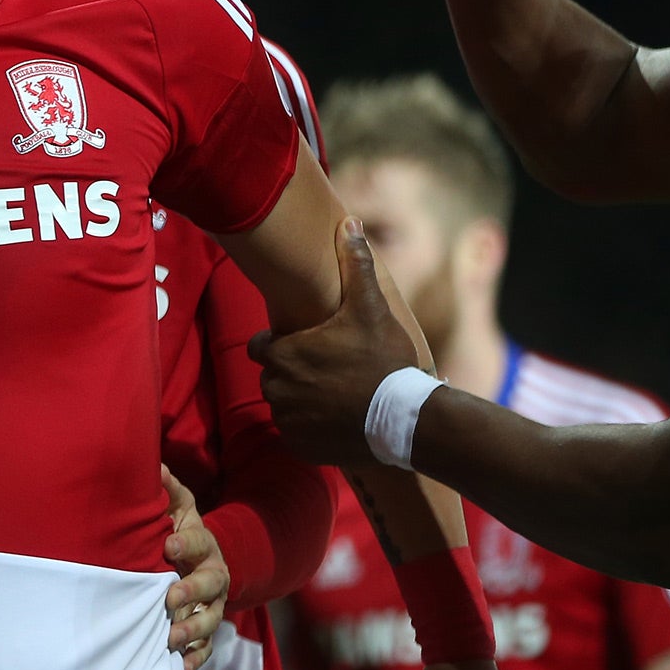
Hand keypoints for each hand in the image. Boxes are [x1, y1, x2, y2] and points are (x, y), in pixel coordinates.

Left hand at [161, 465, 226, 669]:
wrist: (204, 562)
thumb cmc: (180, 531)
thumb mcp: (177, 507)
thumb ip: (166, 489)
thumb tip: (153, 464)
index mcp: (204, 545)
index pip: (197, 541)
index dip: (184, 542)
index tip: (167, 544)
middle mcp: (214, 577)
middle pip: (210, 585)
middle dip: (192, 591)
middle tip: (170, 597)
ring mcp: (213, 606)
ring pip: (210, 620)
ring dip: (192, 629)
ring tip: (170, 638)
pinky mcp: (207, 631)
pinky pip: (206, 648)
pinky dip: (194, 659)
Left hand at [252, 219, 422, 465]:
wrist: (406, 421)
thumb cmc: (385, 361)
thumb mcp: (370, 308)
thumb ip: (356, 265)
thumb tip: (349, 222)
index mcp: (283, 354)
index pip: (262, 347)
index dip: (283, 345)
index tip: (309, 347)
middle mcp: (276, 389)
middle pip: (273, 377)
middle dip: (292, 373)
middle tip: (328, 372)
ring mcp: (287, 421)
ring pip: (284, 406)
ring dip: (301, 401)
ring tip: (336, 396)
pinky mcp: (300, 447)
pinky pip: (296, 434)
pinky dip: (311, 429)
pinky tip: (338, 420)